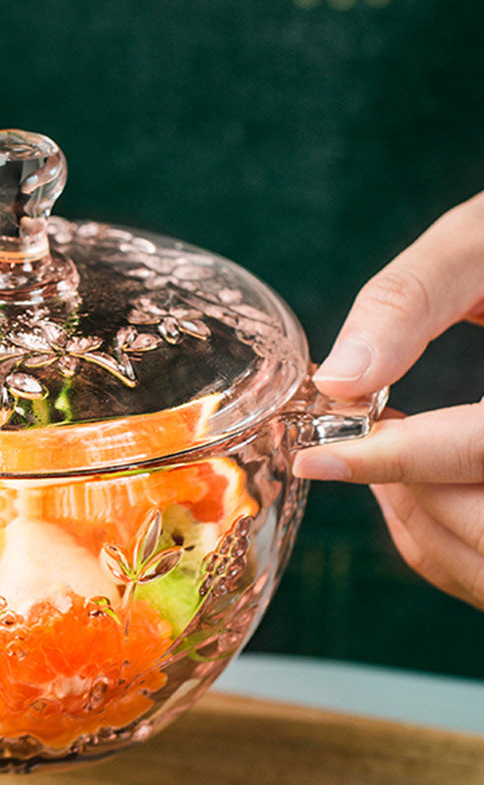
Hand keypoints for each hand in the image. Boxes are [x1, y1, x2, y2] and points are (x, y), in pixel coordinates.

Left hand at [293, 192, 483, 609]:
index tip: (316, 459)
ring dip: (423, 525)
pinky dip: (450, 541)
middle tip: (352, 445)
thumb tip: (338, 378)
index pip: (482, 449)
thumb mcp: (481, 242)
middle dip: (409, 492)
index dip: (394, 459)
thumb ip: (411, 300)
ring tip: (378, 459)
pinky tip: (417, 485)